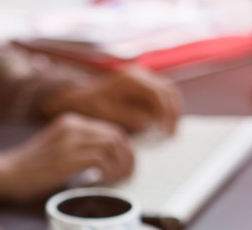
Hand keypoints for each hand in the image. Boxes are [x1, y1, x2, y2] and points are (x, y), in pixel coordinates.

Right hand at [0, 112, 133, 202]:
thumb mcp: (58, 150)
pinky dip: (107, 173)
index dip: (124, 149)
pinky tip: (100, 183)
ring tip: (117, 180)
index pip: (111, 129)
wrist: (6, 174)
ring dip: (121, 165)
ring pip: (113, 145)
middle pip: (117, 135)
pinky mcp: (67, 156)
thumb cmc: (30, 169)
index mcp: (71, 122)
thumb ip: (80, 150)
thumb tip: (109, 162)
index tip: (126, 166)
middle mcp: (73, 125)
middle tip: (128, 175)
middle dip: (128, 157)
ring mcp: (69, 139)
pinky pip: (101, 160)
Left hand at [42, 67, 182, 134]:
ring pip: (167, 91)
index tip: (167, 132)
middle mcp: (138, 74)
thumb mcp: (109, 116)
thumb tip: (151, 124)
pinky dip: (164, 109)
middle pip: (167, 90)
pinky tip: (162, 124)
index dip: (166, 115)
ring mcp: (140, 77)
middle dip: (173, 113)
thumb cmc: (90, 108)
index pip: (158, 95)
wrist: (78, 99)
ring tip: (169, 130)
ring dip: (171, 111)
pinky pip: (159, 95)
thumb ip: (131, 119)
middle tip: (172, 133)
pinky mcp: (140, 84)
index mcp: (130, 80)